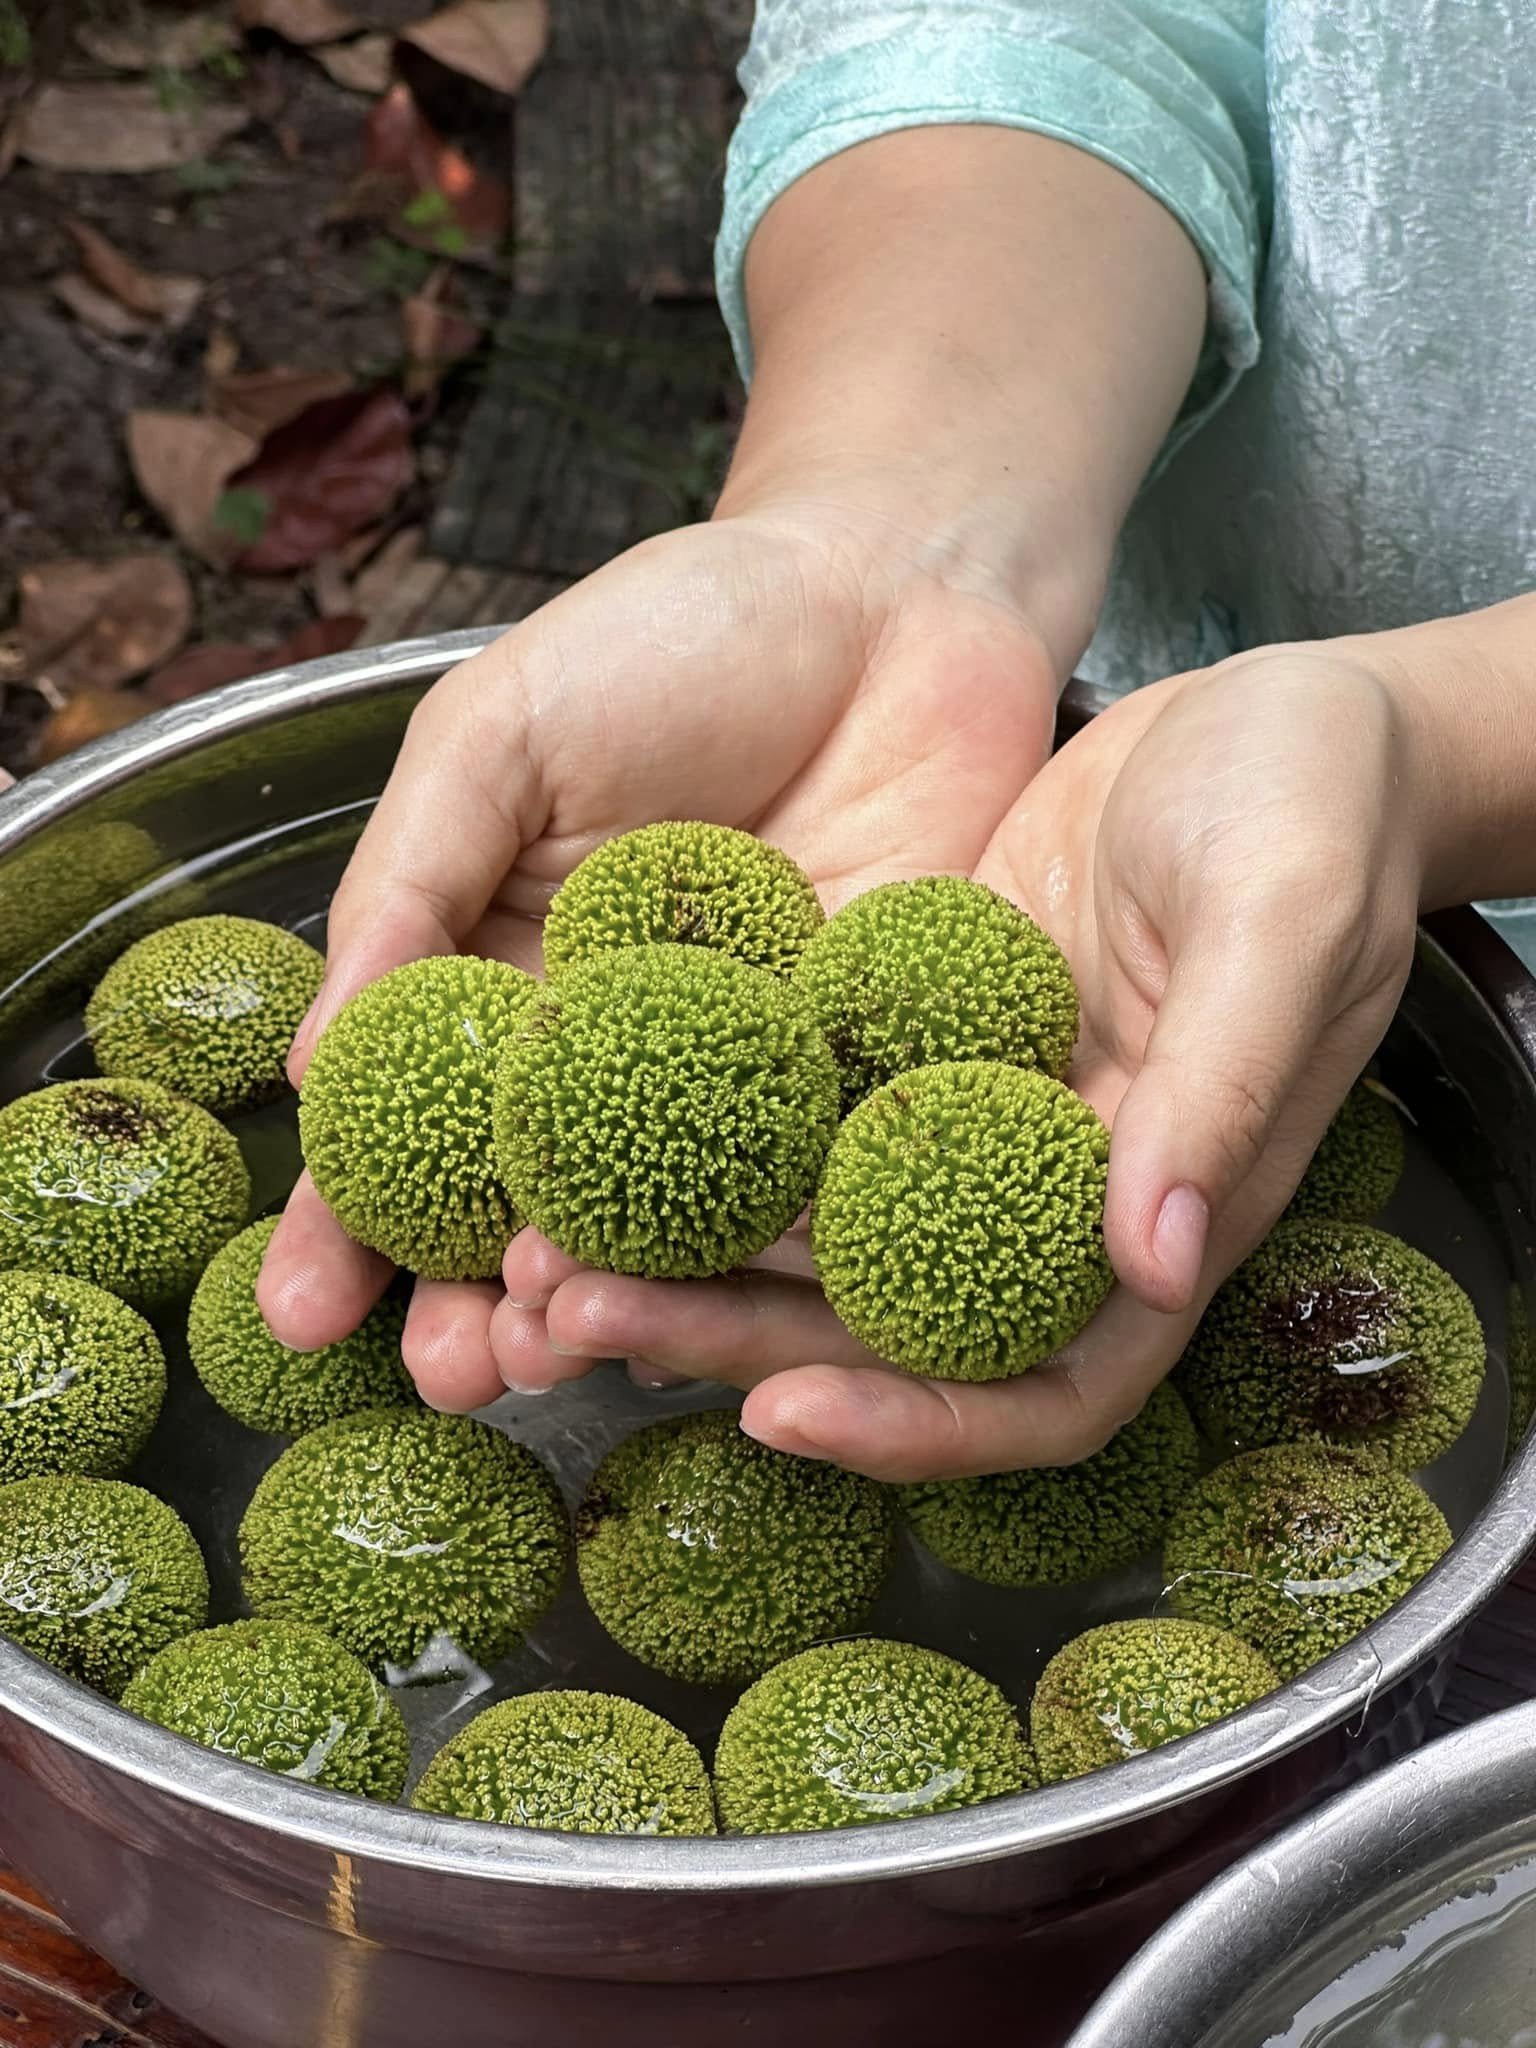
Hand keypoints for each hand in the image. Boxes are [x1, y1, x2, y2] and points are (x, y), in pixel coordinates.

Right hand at [256, 499, 1061, 1400]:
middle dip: (479, 1298)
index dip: (353, 1220)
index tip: (303, 1312)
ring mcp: (741, 1074)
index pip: (412, 1120)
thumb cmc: (677, 636)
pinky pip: (807, 1176)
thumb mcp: (501, 732)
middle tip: (450, 1376)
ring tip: (552, 1360)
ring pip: (663, 1219)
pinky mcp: (862, 1071)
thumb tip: (317, 1065)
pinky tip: (711, 1305)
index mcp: (506, 971)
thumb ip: (411, 886)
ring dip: (608, 1302)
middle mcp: (615, 1047)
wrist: (893, 588)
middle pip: (533, 1202)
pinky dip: (759, 1248)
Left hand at [510, 645, 1428, 1479]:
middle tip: (580, 1310)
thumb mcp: (1282, 926)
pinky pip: (802, 1107)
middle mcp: (1052, 1189)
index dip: (920, 1420)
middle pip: (885, 1322)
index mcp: (1157, 1208)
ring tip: (545, 1240)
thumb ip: (1220, 1091)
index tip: (779, 1411)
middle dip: (737, 1337)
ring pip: (817, 1226)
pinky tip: (600, 1116)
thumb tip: (1152, 1261)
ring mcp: (973, 1115)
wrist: (1272, 713)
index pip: (1043, 1381)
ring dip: (689, 1245)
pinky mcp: (917, 1034)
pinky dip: (710, 1127)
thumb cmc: (1316, 812)